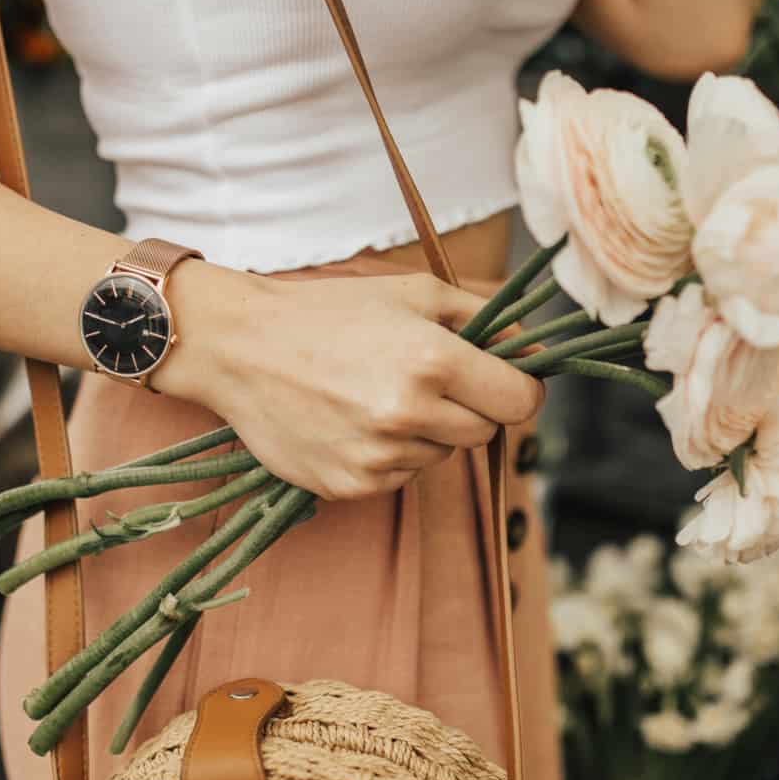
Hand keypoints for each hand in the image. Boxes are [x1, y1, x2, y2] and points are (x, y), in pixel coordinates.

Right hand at [152, 262, 543, 500]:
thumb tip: (538, 350)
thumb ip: (485, 318)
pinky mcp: (352, 485)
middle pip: (485, 432)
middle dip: (470, 408)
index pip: (521, 401)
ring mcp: (378, 455)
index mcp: (432, 360)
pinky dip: (390, 454)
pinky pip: (401, 476)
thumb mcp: (414, 294)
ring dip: (426, 432)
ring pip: (443, 456)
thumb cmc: (330, 312)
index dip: (519, 389)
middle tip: (426, 379)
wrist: (240, 347)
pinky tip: (353, 420)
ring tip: (376, 394)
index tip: (502, 381)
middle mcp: (409, 413)